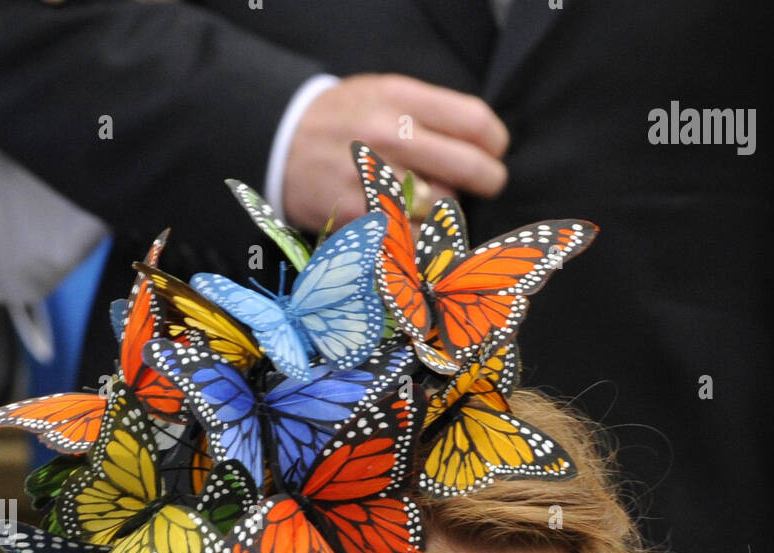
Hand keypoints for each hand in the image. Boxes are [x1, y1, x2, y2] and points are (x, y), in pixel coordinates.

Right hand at [282, 73, 509, 233]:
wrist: (278, 142)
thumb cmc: (342, 120)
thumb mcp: (382, 94)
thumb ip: (429, 114)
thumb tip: (481, 146)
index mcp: (400, 100)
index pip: (474, 123)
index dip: (495, 142)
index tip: (494, 152)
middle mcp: (389, 138)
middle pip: (469, 168)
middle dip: (489, 181)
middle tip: (488, 185)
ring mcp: (374, 181)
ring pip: (444, 207)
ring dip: (450, 210)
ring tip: (438, 203)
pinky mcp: (360, 218)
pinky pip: (414, 237)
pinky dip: (423, 238)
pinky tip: (417, 228)